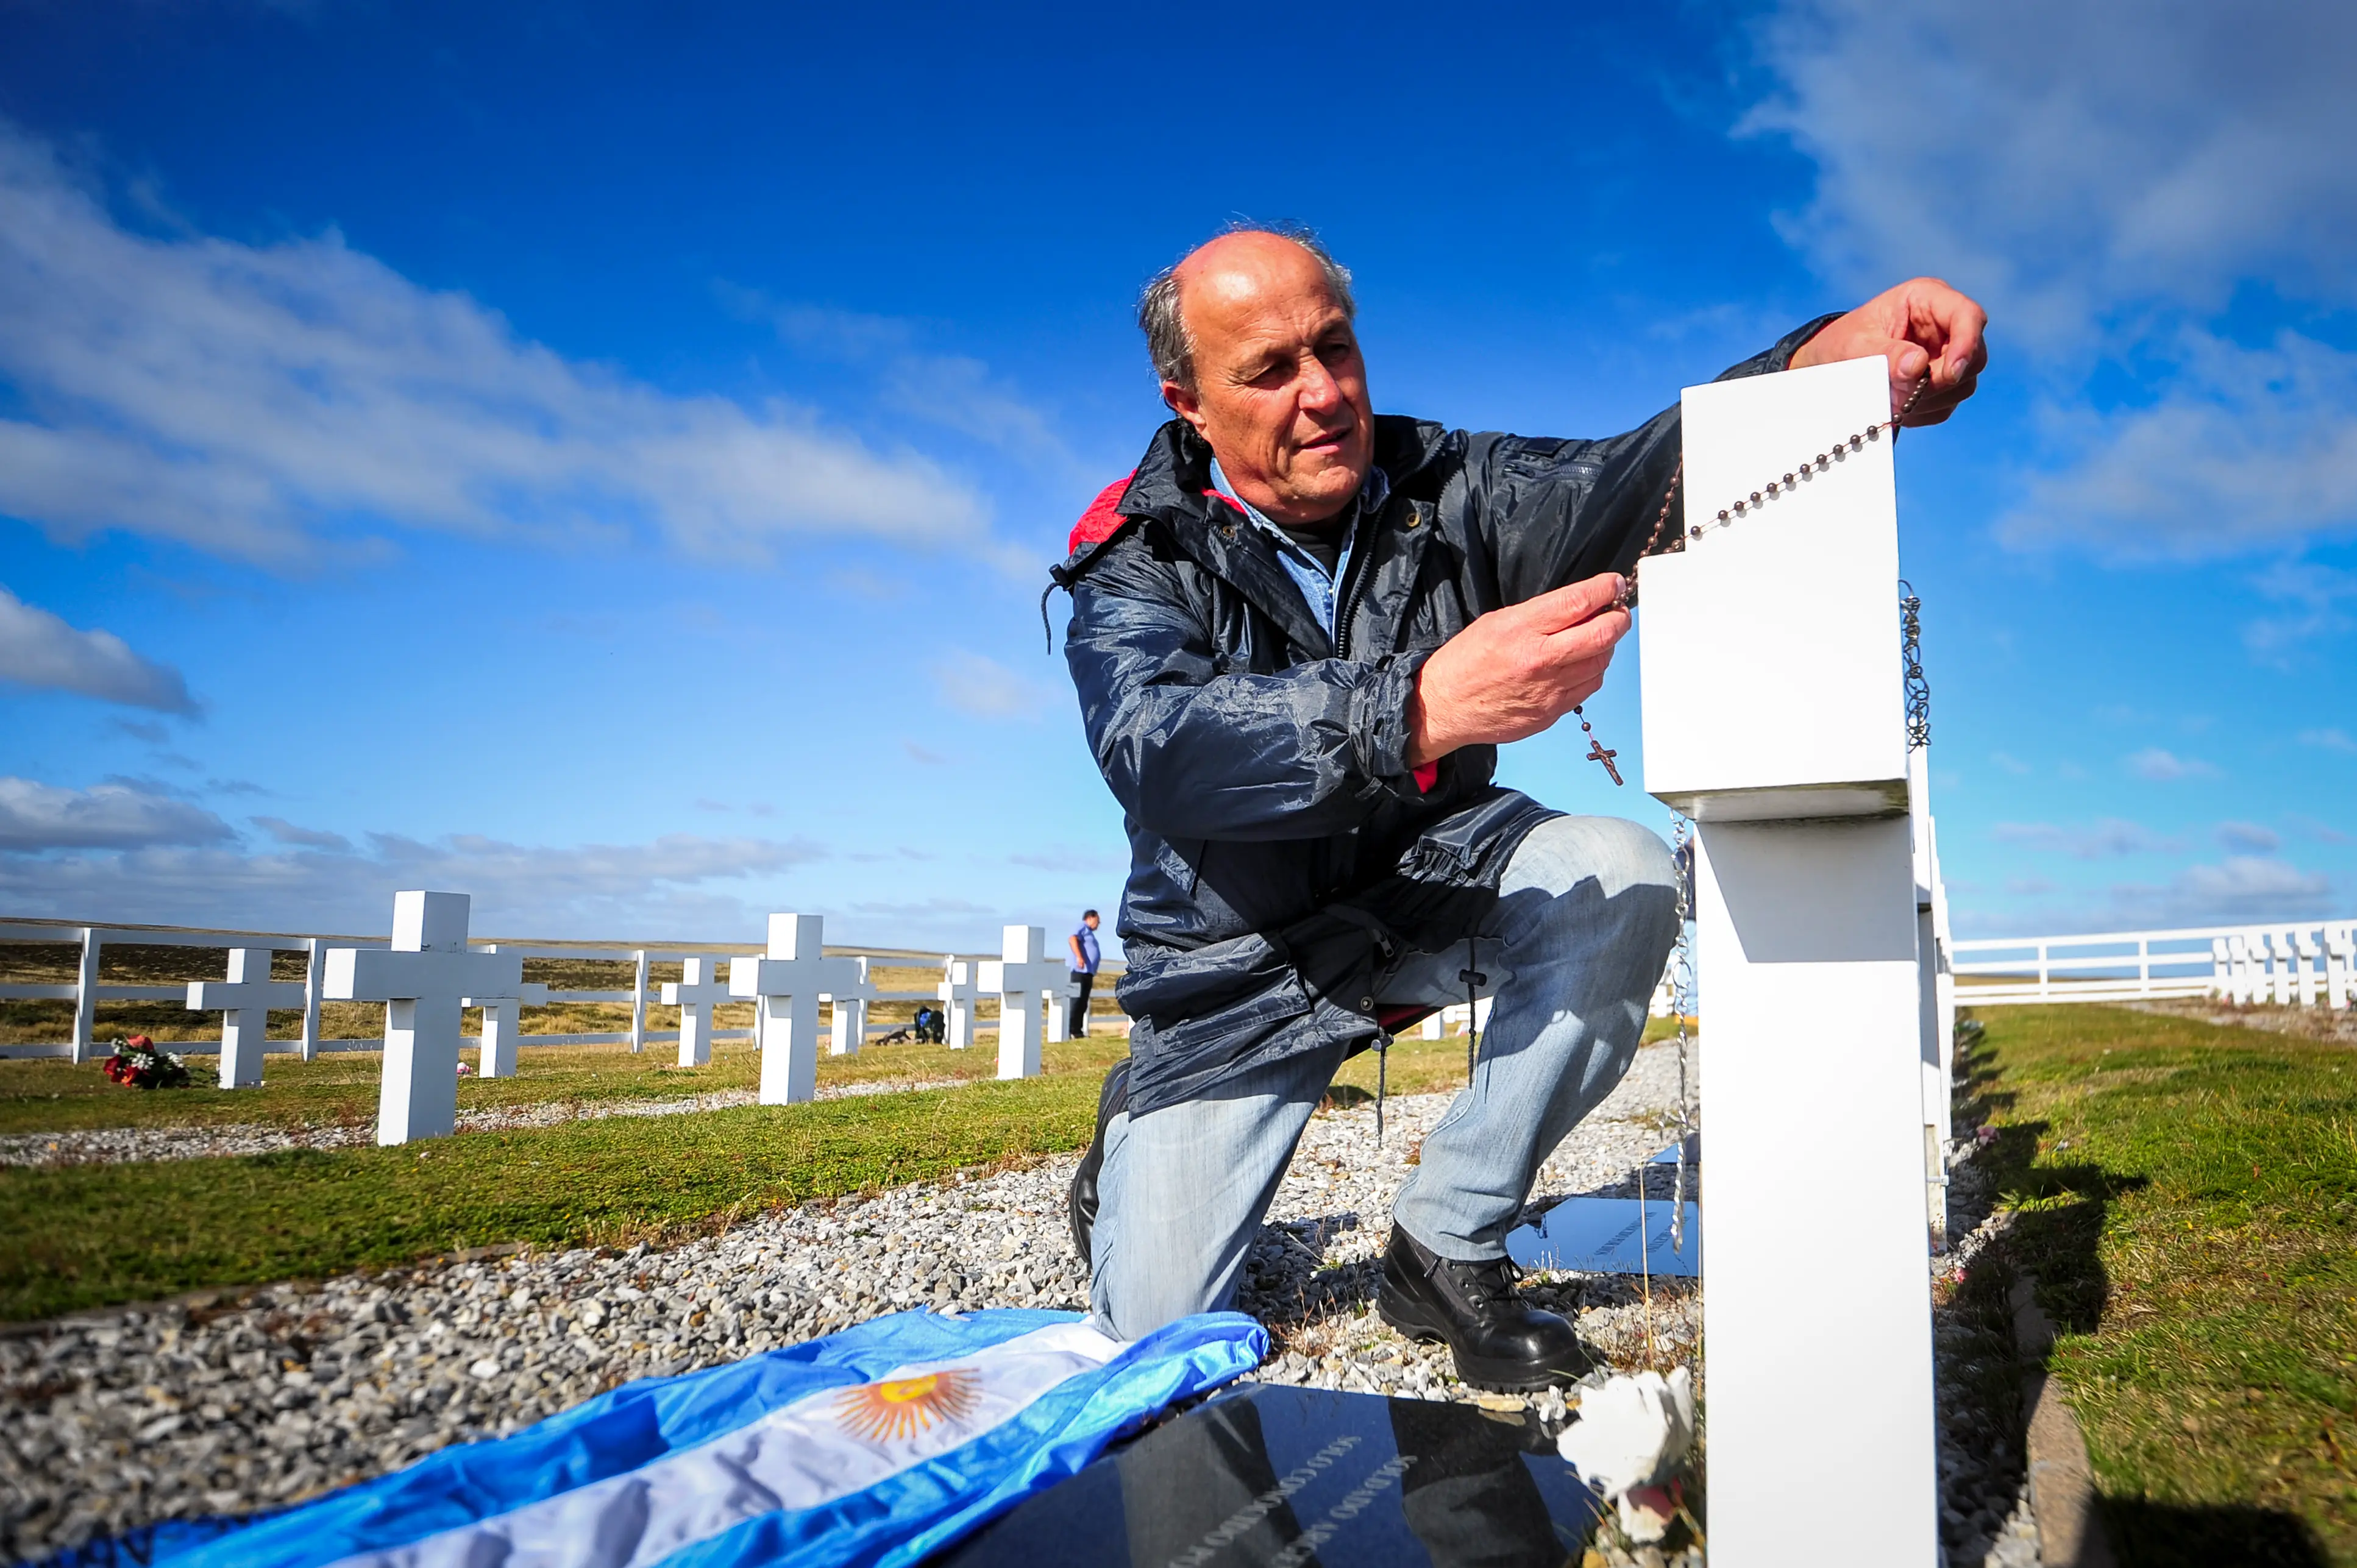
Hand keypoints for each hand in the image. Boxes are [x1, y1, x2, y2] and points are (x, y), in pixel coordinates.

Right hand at [1406, 574, 1629, 765]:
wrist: (1443, 707)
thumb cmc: (1466, 662)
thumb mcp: (1496, 621)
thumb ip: (1540, 613)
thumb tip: (1579, 605)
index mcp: (1521, 629)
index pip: (1579, 601)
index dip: (1606, 589)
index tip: (1614, 584)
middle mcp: (1539, 659)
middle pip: (1603, 634)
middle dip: (1618, 618)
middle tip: (1616, 611)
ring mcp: (1549, 690)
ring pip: (1601, 662)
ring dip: (1606, 646)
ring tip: (1594, 638)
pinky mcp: (1551, 713)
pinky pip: (1588, 687)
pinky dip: (1592, 671)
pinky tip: (1580, 664)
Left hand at [1790, 277, 1987, 425]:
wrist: (1831, 364)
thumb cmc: (1842, 343)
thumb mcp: (1856, 345)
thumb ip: (1886, 354)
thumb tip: (1918, 365)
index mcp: (1927, 300)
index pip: (1968, 315)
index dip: (1968, 343)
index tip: (1952, 372)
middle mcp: (1944, 326)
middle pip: (1974, 356)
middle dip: (1943, 379)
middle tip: (1907, 391)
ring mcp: (1946, 356)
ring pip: (1964, 384)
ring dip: (1930, 399)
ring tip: (1892, 397)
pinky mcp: (1941, 383)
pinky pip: (1946, 405)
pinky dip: (1922, 411)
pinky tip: (1896, 404)